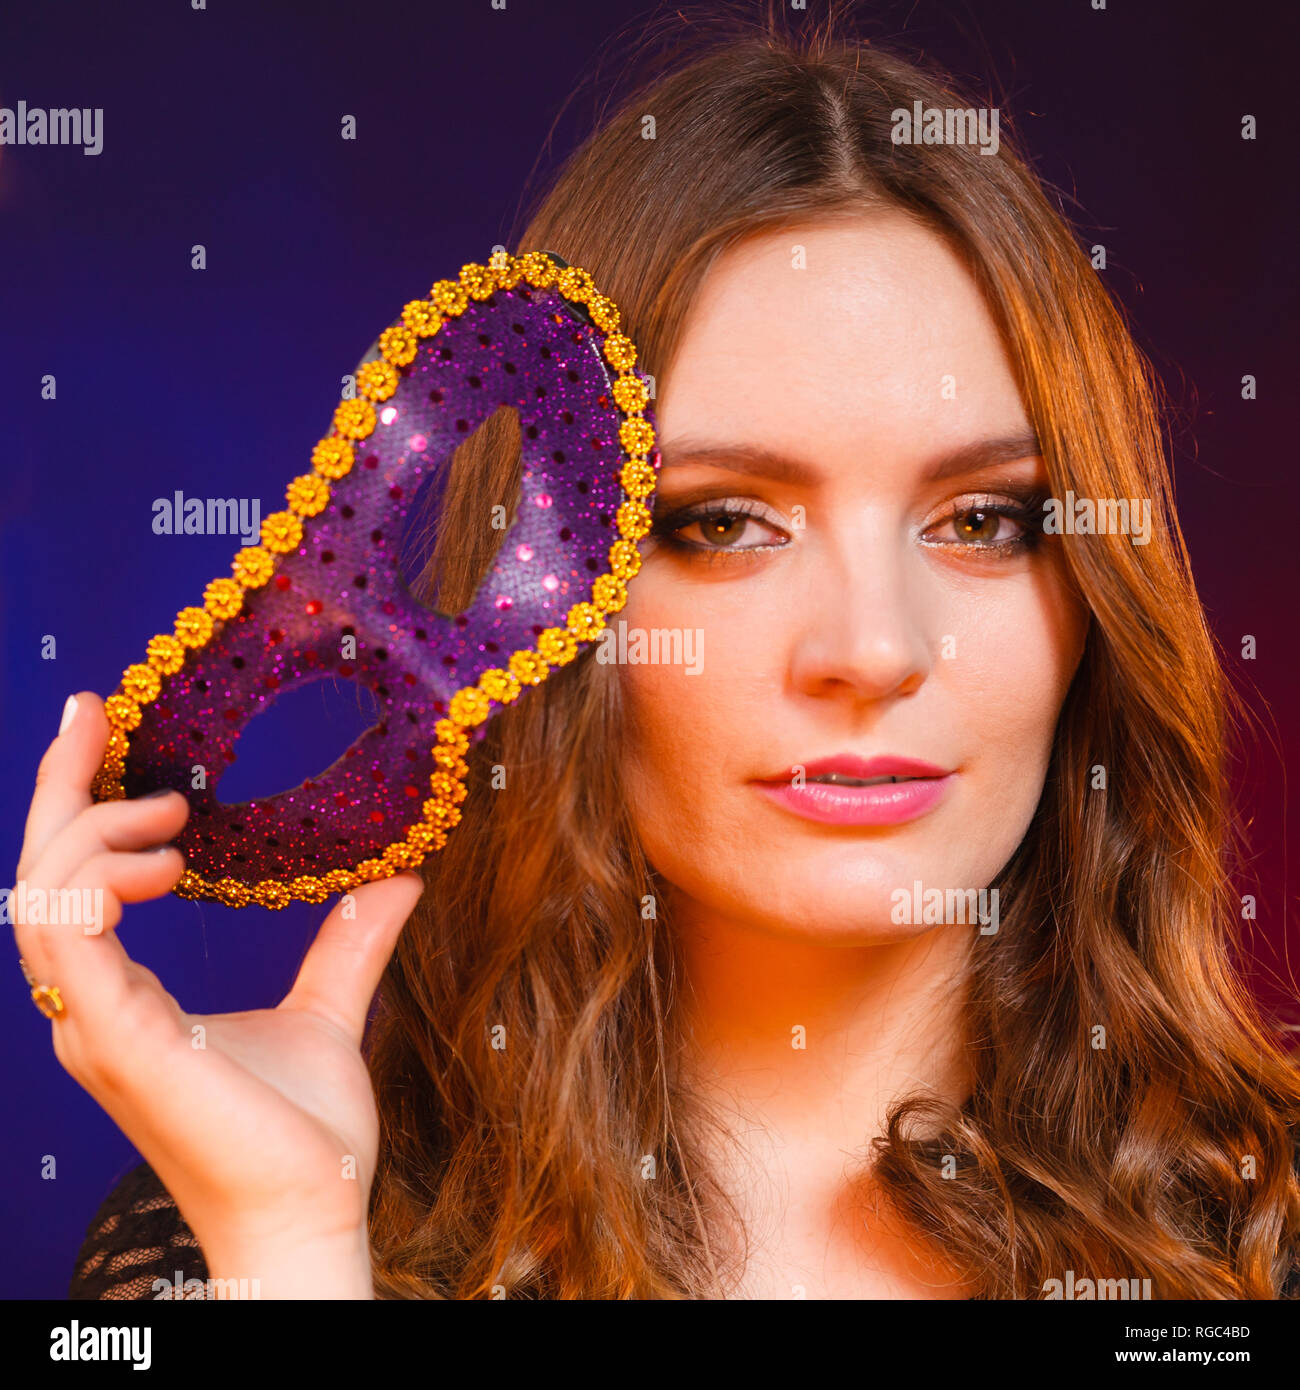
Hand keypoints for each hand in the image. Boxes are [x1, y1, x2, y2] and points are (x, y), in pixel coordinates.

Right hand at [12, 692, 422, 1296]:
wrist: (313, 1215)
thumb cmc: (304, 1134)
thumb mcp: (328, 1013)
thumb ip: (348, 946)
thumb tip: (398, 879)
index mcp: (124, 1001)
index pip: (71, 884)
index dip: (75, 803)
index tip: (103, 728)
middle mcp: (91, 1011)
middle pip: (40, 877)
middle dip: (59, 788)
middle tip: (94, 714)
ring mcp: (95, 1028)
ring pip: (41, 900)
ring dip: (91, 833)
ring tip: (172, 810)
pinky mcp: (119, 1041)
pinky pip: (70, 945)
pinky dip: (97, 882)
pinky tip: (163, 859)